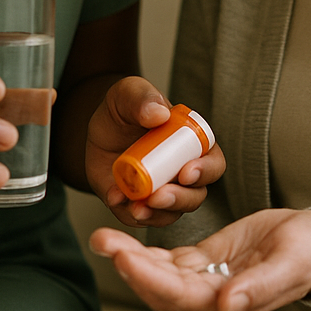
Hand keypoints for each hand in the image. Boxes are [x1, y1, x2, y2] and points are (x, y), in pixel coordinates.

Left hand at [84, 76, 225, 227]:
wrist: (97, 130)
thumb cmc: (123, 108)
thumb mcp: (128, 93)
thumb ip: (143, 97)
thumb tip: (160, 114)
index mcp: (193, 144)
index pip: (213, 162)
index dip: (206, 170)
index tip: (187, 172)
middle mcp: (183, 172)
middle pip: (196, 194)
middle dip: (180, 199)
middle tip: (159, 195)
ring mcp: (163, 191)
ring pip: (172, 212)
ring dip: (157, 213)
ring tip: (137, 207)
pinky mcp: (142, 206)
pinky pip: (143, 217)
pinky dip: (131, 212)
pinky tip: (116, 199)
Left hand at [89, 208, 310, 310]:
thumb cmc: (310, 254)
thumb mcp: (290, 266)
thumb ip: (259, 290)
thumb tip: (224, 308)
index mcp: (228, 301)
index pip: (179, 296)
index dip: (149, 279)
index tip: (124, 258)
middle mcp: (210, 294)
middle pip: (159, 285)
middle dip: (128, 264)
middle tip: (101, 239)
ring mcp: (206, 276)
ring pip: (160, 270)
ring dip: (130, 255)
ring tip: (102, 235)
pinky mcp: (207, 258)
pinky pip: (171, 257)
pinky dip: (148, 247)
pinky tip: (126, 235)